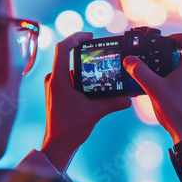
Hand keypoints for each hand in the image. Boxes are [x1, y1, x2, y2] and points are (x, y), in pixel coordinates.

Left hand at [41, 32, 130, 171]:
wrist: (57, 146)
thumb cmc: (70, 129)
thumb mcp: (94, 113)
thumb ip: (113, 103)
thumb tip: (129, 98)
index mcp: (58, 80)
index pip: (63, 49)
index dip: (75, 37)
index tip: (89, 35)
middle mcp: (53, 80)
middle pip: (67, 57)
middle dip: (84, 53)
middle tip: (100, 52)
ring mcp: (53, 87)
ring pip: (68, 70)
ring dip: (83, 68)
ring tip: (100, 69)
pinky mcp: (56, 94)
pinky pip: (68, 80)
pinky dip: (80, 78)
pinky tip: (93, 85)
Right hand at [123, 33, 181, 143]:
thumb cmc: (177, 112)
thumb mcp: (154, 89)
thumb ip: (140, 72)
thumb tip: (129, 60)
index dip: (173, 37)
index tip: (160, 44)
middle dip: (169, 56)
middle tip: (155, 63)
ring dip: (173, 69)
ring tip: (159, 79)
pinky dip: (179, 81)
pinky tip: (166, 92)